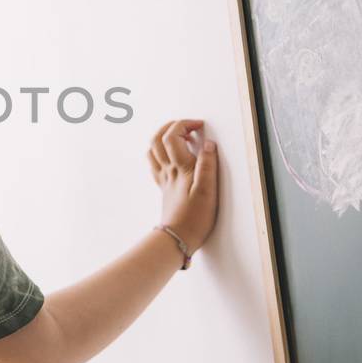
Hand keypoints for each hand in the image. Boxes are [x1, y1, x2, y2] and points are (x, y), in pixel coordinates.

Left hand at [147, 118, 219, 255]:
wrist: (178, 238)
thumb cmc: (195, 218)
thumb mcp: (208, 190)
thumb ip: (208, 165)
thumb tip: (208, 144)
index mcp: (180, 168)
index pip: (172, 135)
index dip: (185, 124)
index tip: (200, 125)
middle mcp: (168, 171)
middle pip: (157, 139)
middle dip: (170, 126)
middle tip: (187, 125)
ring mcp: (164, 180)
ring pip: (152, 151)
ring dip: (162, 137)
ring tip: (178, 135)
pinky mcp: (165, 188)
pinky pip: (155, 165)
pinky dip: (160, 154)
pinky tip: (170, 156)